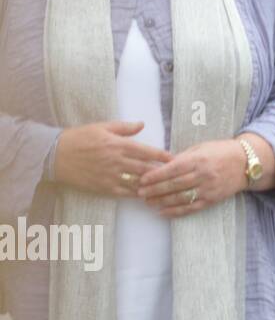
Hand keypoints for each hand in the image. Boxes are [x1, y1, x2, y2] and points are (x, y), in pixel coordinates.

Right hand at [52, 121, 172, 196]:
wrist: (55, 155)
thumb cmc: (79, 138)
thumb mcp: (102, 127)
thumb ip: (124, 127)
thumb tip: (142, 124)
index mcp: (119, 145)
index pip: (148, 151)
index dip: (163, 156)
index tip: (175, 158)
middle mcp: (118, 161)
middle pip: (146, 168)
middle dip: (162, 172)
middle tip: (175, 174)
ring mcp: (111, 176)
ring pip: (138, 182)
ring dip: (152, 185)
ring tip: (165, 186)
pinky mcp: (103, 187)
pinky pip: (125, 192)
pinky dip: (137, 194)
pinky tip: (146, 195)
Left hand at [137, 139, 248, 217]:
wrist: (246, 163)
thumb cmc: (222, 151)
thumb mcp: (202, 148)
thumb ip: (183, 157)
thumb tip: (163, 164)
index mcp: (199, 160)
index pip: (173, 169)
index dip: (156, 175)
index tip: (142, 179)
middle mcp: (203, 175)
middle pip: (174, 184)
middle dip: (155, 189)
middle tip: (140, 193)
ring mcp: (208, 188)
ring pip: (180, 197)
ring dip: (161, 201)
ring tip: (148, 202)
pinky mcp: (212, 199)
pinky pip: (191, 208)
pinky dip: (175, 211)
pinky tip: (163, 212)